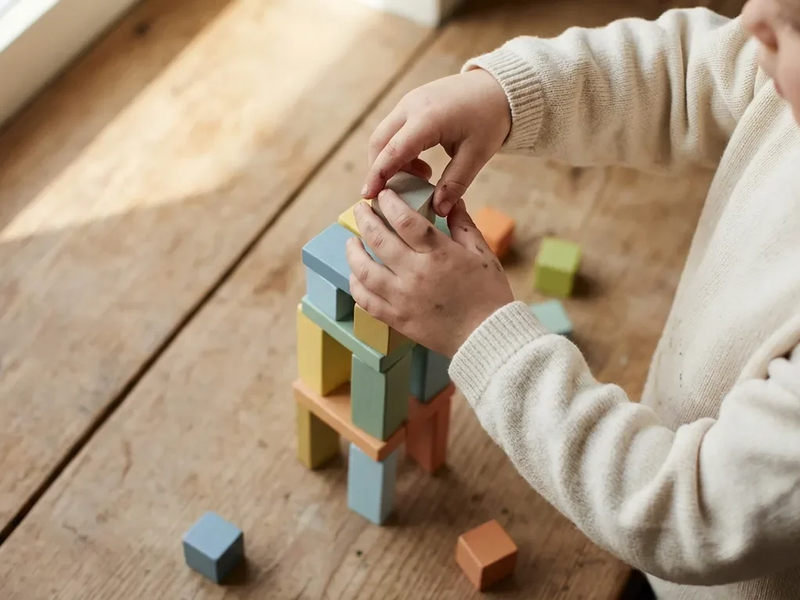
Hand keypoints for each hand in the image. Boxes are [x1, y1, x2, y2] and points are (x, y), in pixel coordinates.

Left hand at [345, 190, 513, 357]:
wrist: (486, 337)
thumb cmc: (488, 294)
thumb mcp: (483, 254)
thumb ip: (463, 225)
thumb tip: (451, 201)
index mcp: (438, 254)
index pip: (404, 219)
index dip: (389, 202)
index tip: (383, 195)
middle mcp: (415, 274)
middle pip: (378, 239)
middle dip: (364, 219)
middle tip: (360, 210)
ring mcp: (401, 298)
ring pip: (363, 270)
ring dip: (353, 252)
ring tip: (352, 242)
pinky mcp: (396, 318)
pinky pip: (366, 300)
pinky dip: (356, 286)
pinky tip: (356, 276)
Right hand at [362, 69, 510, 216]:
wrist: (499, 87)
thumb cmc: (491, 118)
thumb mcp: (477, 154)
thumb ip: (455, 183)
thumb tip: (438, 211)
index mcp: (428, 119)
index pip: (393, 151)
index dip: (378, 175)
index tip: (367, 196)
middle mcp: (411, 106)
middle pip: (379, 142)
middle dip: (379, 170)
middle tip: (391, 195)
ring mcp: (409, 101)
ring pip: (384, 135)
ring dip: (390, 161)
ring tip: (419, 178)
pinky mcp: (412, 102)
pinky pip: (394, 129)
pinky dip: (398, 150)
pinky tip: (421, 164)